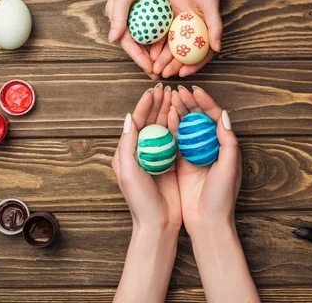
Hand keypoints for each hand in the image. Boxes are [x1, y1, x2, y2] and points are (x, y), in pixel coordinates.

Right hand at [107, 0, 163, 79]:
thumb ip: (119, 16)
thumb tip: (113, 38)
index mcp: (118, 16)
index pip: (129, 44)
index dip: (139, 59)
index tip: (150, 70)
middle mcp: (130, 18)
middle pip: (140, 45)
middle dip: (150, 61)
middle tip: (161, 74)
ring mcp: (143, 13)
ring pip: (152, 39)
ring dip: (160, 52)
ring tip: (169, 65)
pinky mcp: (155, 7)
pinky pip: (161, 27)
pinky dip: (167, 37)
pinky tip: (176, 47)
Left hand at [112, 83, 181, 229]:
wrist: (157, 223)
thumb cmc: (139, 199)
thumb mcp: (128, 171)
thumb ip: (127, 144)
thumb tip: (128, 117)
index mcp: (127, 152)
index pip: (135, 122)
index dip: (144, 105)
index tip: (152, 90)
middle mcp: (141, 152)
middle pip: (150, 121)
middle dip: (157, 104)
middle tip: (167, 88)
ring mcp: (157, 157)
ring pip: (163, 128)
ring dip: (168, 111)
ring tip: (176, 96)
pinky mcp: (171, 163)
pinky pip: (175, 140)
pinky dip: (179, 126)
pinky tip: (184, 116)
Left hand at [151, 0, 221, 77]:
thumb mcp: (209, 1)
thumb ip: (215, 25)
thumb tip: (217, 48)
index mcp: (205, 24)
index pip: (201, 52)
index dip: (194, 65)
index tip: (183, 73)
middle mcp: (192, 25)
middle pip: (184, 51)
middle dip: (174, 64)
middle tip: (164, 73)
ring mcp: (177, 20)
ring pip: (170, 44)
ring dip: (162, 57)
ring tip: (154, 67)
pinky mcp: (164, 13)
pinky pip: (159, 31)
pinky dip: (154, 43)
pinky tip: (147, 52)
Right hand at [168, 85, 258, 301]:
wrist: (207, 222)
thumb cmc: (222, 196)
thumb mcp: (228, 168)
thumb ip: (228, 142)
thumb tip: (223, 115)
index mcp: (225, 146)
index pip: (215, 117)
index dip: (206, 102)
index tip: (195, 90)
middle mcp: (210, 147)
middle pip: (199, 119)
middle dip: (190, 103)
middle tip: (179, 91)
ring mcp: (195, 155)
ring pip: (187, 127)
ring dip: (180, 112)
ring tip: (171, 98)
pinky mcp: (182, 164)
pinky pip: (176, 141)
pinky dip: (172, 128)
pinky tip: (167, 117)